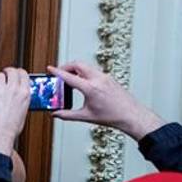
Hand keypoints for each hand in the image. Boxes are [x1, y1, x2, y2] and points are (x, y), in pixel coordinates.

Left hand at [0, 68, 29, 153]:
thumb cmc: (10, 128)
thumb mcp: (23, 111)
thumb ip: (20, 99)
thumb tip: (18, 94)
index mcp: (24, 93)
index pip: (23, 74)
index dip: (19, 72)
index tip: (16, 73)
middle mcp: (13, 89)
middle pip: (11, 71)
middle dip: (8, 71)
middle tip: (5, 74)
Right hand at [49, 62, 164, 140]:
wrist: (132, 116)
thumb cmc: (113, 116)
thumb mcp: (86, 116)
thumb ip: (68, 115)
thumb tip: (56, 114)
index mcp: (90, 88)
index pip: (69, 76)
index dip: (57, 72)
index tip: (50, 69)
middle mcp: (98, 79)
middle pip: (77, 64)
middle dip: (66, 66)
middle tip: (59, 72)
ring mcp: (105, 77)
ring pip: (86, 66)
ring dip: (76, 69)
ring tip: (70, 78)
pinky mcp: (109, 78)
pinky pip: (93, 71)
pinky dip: (85, 72)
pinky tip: (83, 82)